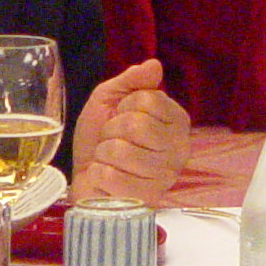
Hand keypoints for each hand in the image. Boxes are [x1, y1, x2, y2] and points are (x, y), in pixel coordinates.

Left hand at [70, 59, 191, 204]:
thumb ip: (131, 81)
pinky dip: (99, 175)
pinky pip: (111, 176)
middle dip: (111, 131)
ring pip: (121, 152)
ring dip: (103, 154)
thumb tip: (154, 65)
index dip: (123, 106)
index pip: (147, 99)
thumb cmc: (100, 138)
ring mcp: (165, 177)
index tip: (121, 116)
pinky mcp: (147, 200)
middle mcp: (179, 149)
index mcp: (176, 121)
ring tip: (109, 160)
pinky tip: (107, 178)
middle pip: (135, 125)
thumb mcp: (110, 100)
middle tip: (112, 140)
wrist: (85, 177)